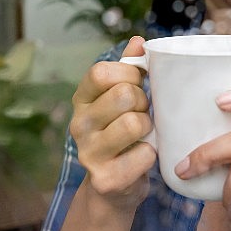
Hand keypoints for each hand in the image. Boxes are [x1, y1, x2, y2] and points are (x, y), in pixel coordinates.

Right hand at [69, 36, 155, 209]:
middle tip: (142, 113)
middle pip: (123, 95)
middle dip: (143, 102)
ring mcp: (88, 153)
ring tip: (143, 135)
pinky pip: (144, 155)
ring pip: (134, 123)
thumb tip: (139, 41)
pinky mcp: (104, 179)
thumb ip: (129, 70)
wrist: (113, 190)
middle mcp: (78, 124)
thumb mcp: (121, 100)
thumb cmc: (123, 135)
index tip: (138, 84)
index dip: (129, 73)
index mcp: (81, 100)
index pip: (100, 72)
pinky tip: (142, 158)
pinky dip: (151, 155)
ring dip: (149, 128)